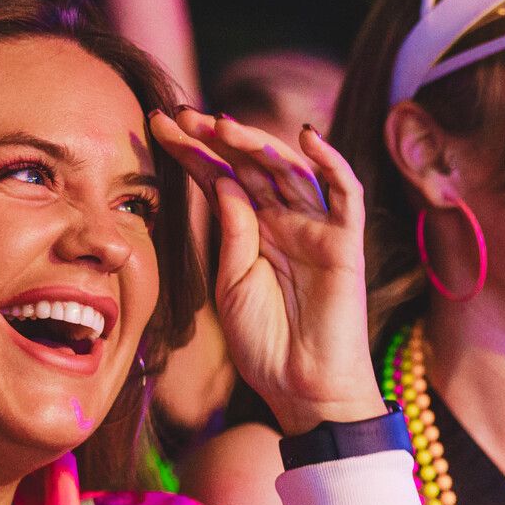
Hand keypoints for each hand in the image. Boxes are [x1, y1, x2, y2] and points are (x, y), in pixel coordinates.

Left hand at [153, 108, 385, 434]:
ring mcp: (316, 228)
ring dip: (258, 142)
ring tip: (223, 125)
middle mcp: (285, 221)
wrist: (302, 389)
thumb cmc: (265, 343)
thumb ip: (231, 232)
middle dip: (216, 137)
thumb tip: (224, 179)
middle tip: (181, 116)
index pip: (220, 176)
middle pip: (251, 165)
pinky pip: (347, 193)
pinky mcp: (346, 243)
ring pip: (290, 170)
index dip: (192, 150)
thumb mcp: (231, 283)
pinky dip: (333, 162)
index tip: (158, 125)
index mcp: (253, 230)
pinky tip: (308, 138)